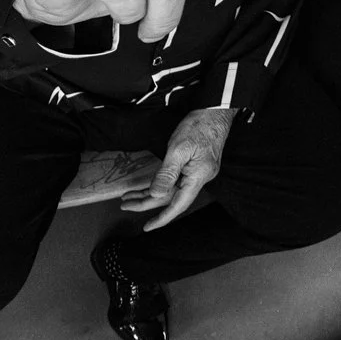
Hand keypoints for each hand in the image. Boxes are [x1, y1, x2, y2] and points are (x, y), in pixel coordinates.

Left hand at [121, 105, 233, 229]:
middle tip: (125, 205)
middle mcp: (198, 179)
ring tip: (129, 197)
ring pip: (170, 189)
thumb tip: (156, 194)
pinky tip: (146, 187)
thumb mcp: (179, 149)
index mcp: (197, 178)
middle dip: (147, 203)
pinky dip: (159, 184)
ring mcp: (196, 173)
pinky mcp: (193, 166)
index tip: (147, 227)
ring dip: (150, 193)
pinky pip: (174, 180)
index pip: (178, 205)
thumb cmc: (199, 126)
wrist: (215, 111)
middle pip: (170, 198)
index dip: (162, 218)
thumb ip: (167, 173)